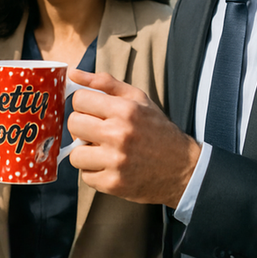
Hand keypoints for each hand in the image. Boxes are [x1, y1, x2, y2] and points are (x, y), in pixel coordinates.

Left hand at [66, 68, 199, 207]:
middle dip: (82, 127)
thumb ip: (105, 83)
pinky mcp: (113, 183)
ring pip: (75, 153)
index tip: (93, 111)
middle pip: (73, 123)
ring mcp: (116, 161)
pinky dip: (93, 172)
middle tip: (96, 131)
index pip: (79, 99)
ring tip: (102, 151)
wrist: (183, 168)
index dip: (84, 105)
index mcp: (125, 110)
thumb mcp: (137, 99)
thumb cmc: (156, 130)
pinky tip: (109, 166)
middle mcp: (120, 134)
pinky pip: (85, 176)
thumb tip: (73, 73)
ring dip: (85, 152)